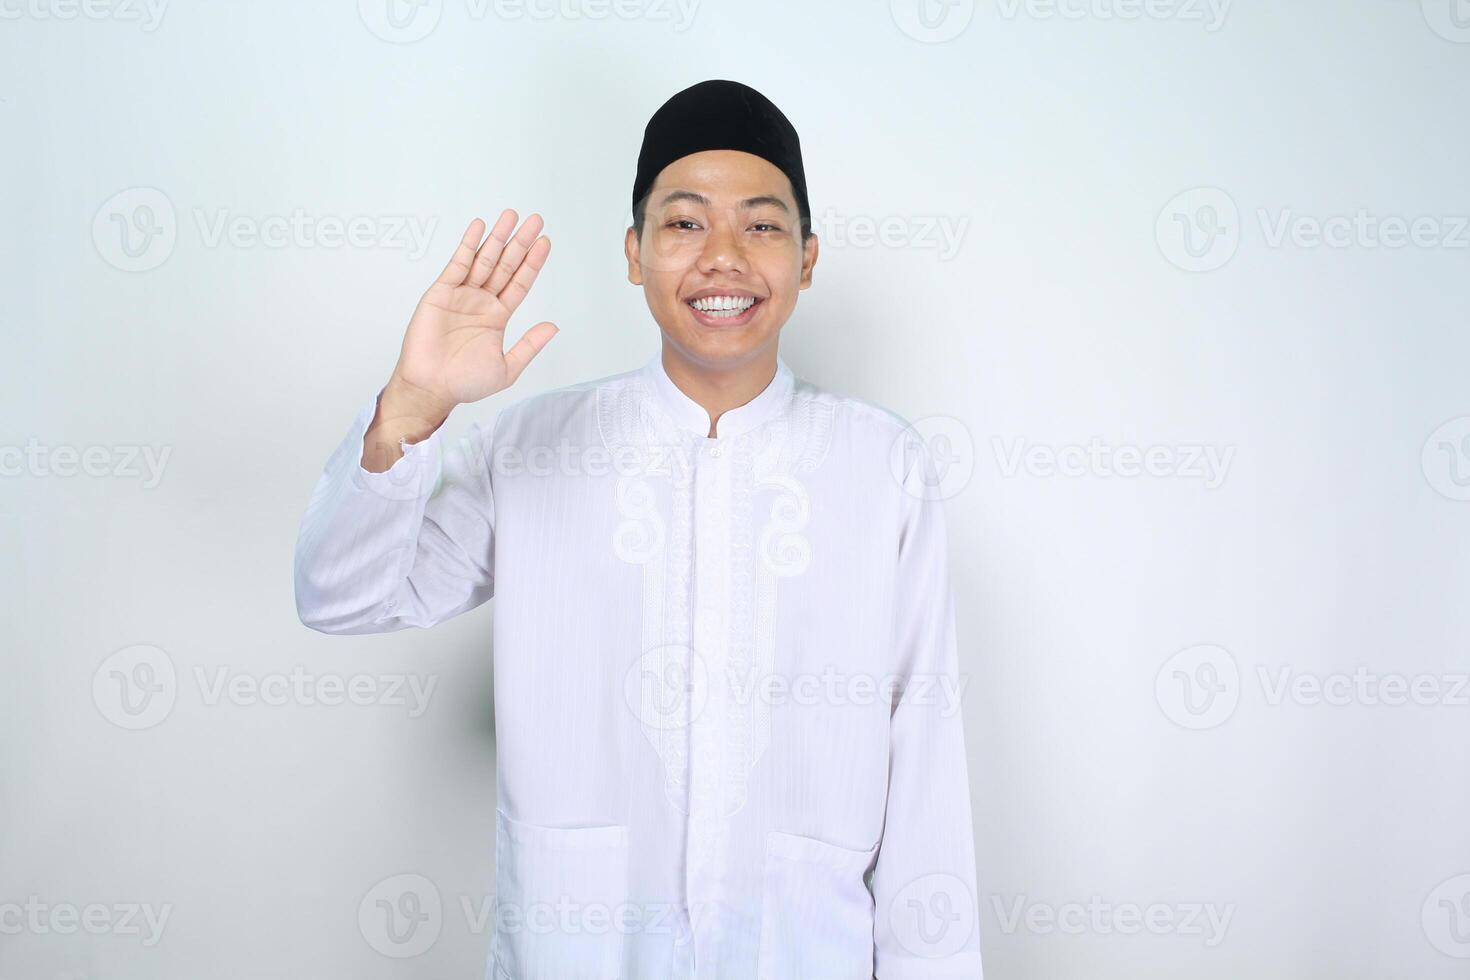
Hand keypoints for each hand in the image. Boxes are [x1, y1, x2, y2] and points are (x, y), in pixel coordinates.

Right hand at [392, 210, 557, 412]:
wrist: (432, 387)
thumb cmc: (465, 383)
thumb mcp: (507, 367)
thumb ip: (529, 345)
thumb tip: (553, 327)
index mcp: (497, 317)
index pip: (519, 283)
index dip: (533, 263)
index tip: (545, 242)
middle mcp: (481, 301)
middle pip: (505, 265)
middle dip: (520, 242)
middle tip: (535, 220)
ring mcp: (462, 294)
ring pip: (484, 259)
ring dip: (498, 237)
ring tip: (511, 216)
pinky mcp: (441, 292)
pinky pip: (457, 263)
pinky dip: (468, 244)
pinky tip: (479, 227)